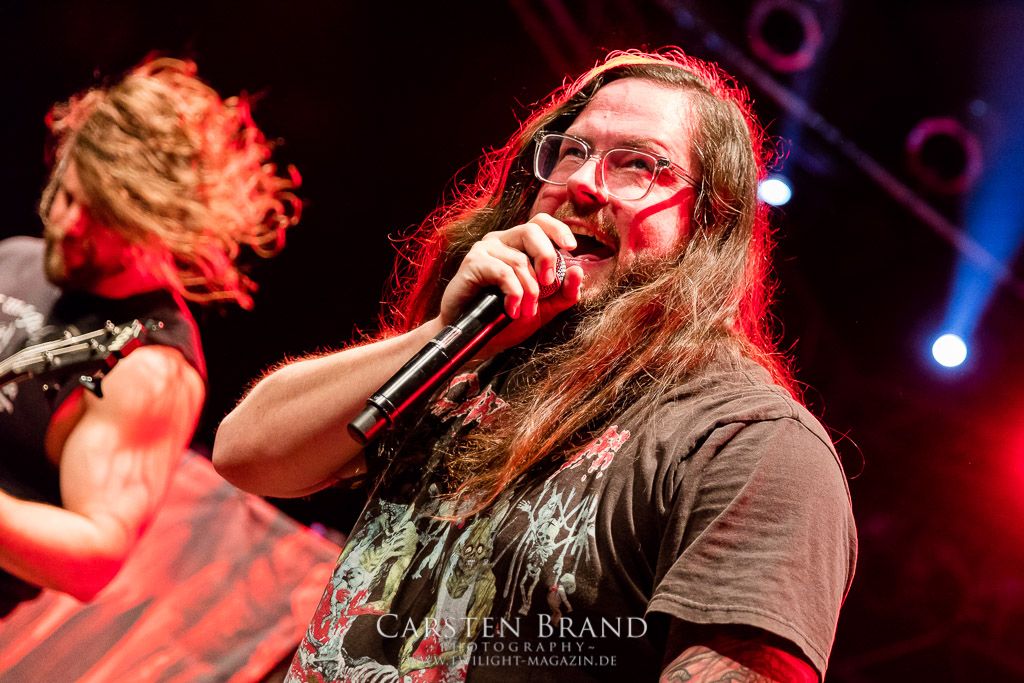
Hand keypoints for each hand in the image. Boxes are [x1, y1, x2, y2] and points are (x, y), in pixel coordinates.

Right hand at [436, 213, 584, 357]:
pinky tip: (510, 309)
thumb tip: (577, 270)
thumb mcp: (543, 307)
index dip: (558, 229)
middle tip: (548, 284)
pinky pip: (503, 272)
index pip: (540, 222)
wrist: (475, 338)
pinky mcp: (472, 263)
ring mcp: (484, 250)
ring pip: (519, 259)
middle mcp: (501, 241)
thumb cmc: (506, 319)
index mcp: (518, 245)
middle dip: (546, 257)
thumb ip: (564, 292)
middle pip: (531, 230)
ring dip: (529, 290)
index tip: (570, 248)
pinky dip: (513, 293)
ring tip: (525, 310)